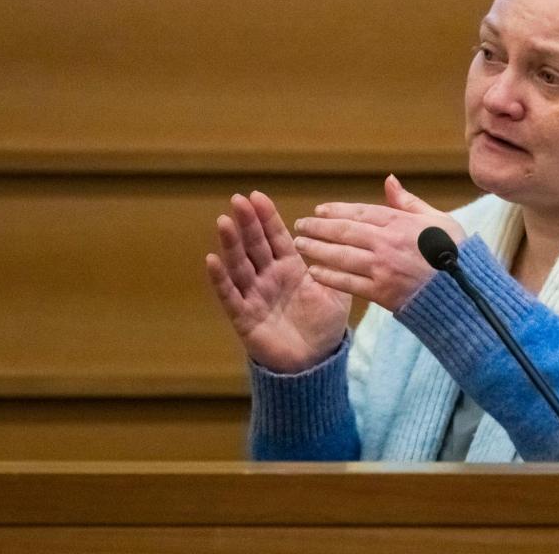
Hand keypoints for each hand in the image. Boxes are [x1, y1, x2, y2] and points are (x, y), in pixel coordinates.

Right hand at [205, 191, 350, 373]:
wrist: (315, 362)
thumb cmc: (324, 326)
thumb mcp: (337, 292)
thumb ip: (337, 266)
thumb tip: (347, 238)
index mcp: (290, 268)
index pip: (276, 237)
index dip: (266, 217)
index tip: (256, 196)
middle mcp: (269, 277)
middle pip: (255, 245)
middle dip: (247, 222)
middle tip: (238, 199)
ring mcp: (254, 295)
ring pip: (240, 265)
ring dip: (231, 244)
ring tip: (224, 221)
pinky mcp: (244, 316)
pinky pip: (230, 295)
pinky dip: (220, 279)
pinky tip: (212, 260)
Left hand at [292, 175, 466, 311]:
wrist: (465, 293)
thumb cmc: (456, 254)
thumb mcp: (438, 220)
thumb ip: (409, 202)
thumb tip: (389, 180)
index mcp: (401, 223)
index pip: (360, 212)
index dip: (336, 211)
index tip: (319, 210)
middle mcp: (387, 243)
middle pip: (344, 231)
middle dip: (318, 227)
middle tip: (300, 225)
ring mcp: (383, 268)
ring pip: (341, 255)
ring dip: (317, 249)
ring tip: (300, 245)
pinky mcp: (382, 292)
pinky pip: (348, 282)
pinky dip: (329, 276)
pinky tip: (314, 271)